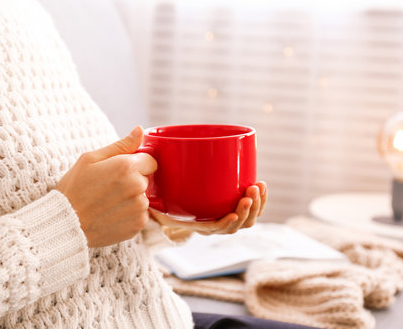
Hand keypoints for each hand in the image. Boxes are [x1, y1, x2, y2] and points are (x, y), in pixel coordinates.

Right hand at [56, 126, 156, 246]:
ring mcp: (139, 207)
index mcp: (127, 167)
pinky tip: (112, 213)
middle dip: (133, 180)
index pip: (150, 160)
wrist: (65, 224)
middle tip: (109, 187)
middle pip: (147, 178)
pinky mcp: (139, 224)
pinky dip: (130, 214)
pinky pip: (141, 214)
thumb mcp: (90, 159)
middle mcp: (137, 186)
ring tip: (108, 202)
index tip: (120, 170)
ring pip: (144, 197)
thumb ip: (120, 145)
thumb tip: (139, 130)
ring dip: (132, 198)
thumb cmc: (74, 189)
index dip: (136, 163)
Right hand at [150, 181, 266, 235]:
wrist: (169, 203)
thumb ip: (150, 189)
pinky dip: (260, 200)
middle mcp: (213, 224)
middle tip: (248, 192)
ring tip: (258, 186)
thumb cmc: (159, 199)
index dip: (226, 223)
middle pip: (237, 226)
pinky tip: (261, 186)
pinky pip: (252, 209)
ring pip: (248, 220)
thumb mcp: (152, 197)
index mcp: (196, 224)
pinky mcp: (233, 205)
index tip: (232, 213)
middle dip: (247, 211)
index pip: (215, 229)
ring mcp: (225, 215)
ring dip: (257, 205)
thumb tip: (142, 174)